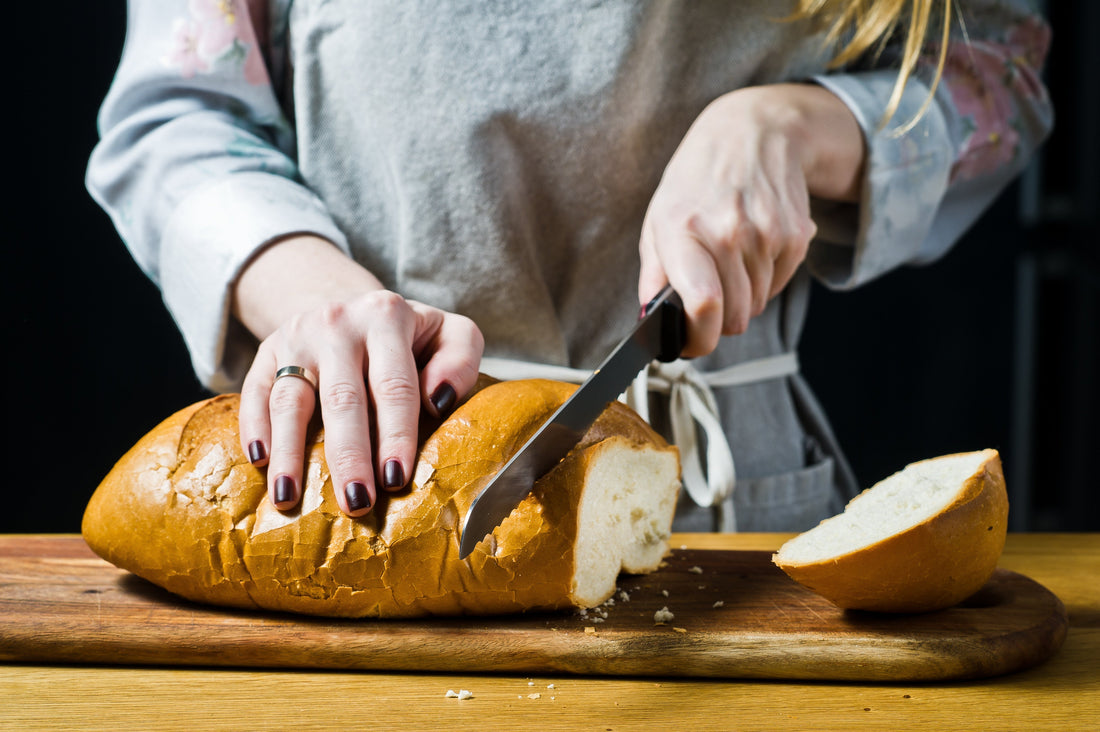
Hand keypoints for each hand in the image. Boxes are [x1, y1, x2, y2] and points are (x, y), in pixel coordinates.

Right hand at [233, 237, 483, 516]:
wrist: (350, 307)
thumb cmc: (410, 338)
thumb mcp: (449, 333)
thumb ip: (461, 358)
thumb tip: (439, 400)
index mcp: (387, 317)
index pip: (394, 385)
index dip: (396, 435)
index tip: (396, 479)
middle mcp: (338, 323)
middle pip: (343, 398)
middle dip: (349, 455)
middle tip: (356, 504)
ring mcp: (297, 337)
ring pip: (290, 399)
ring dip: (290, 452)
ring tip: (290, 497)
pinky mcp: (266, 352)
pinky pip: (254, 392)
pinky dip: (254, 427)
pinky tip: (260, 462)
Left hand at [638, 83, 863, 356]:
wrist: (750, 133)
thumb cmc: (695, 183)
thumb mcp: (658, 222)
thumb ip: (653, 278)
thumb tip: (652, 328)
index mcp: (682, 230)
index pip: (702, 303)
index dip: (698, 338)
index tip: (690, 345)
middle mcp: (727, 231)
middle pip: (732, 317)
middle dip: (717, 321)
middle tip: (707, 301)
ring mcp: (765, 233)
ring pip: (755, 306)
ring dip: (742, 297)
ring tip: (729, 261)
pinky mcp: (794, 236)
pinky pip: (778, 286)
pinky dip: (765, 280)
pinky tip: (752, 249)